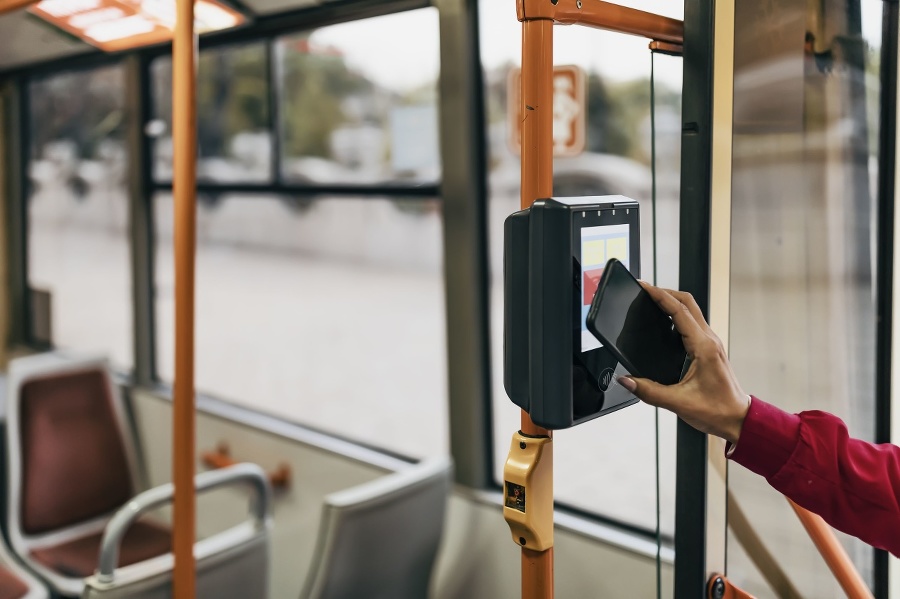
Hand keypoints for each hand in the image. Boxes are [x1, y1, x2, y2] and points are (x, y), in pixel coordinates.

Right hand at [617, 282, 750, 444]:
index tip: (644, 287)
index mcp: (703, 347)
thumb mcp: (678, 403)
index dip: (659, 296)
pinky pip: (693, 323)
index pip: (679, 311)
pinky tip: (664, 322)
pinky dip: (677, 315)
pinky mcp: (709, 349)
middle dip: (665, 292)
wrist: (738, 420)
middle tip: (645, 290)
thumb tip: (626, 380)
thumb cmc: (717, 411)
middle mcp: (709, 341)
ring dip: (672, 302)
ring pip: (692, 311)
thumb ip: (648, 391)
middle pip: (688, 302)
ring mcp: (711, 343)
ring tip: (652, 301)